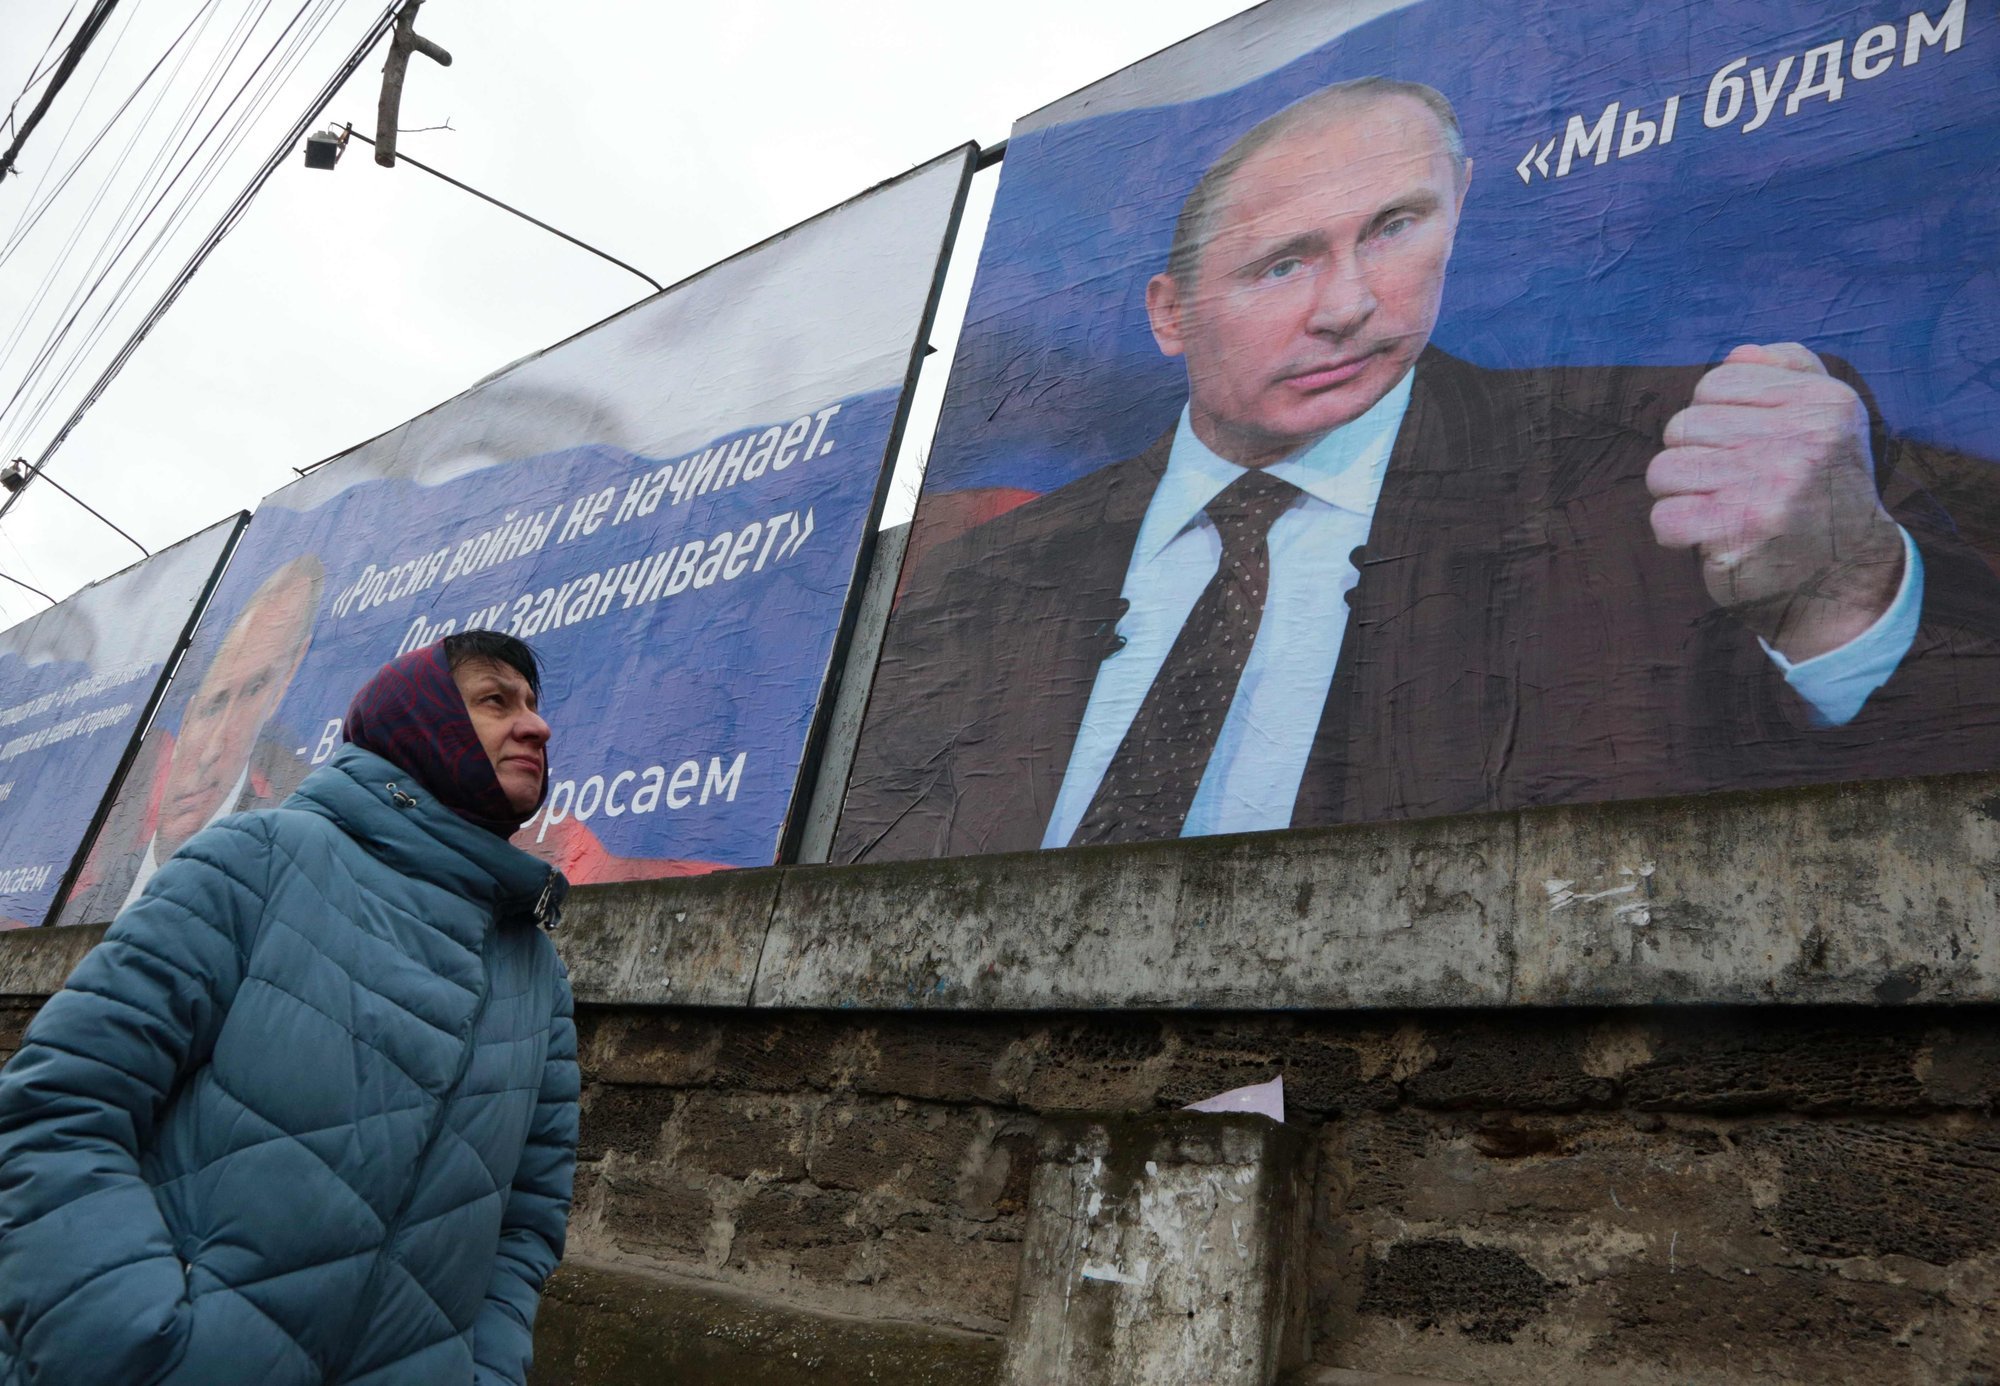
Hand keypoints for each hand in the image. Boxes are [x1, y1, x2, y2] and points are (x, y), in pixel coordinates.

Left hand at [1647, 342, 1905, 660]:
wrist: (1847, 578)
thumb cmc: (1823, 493)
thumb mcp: (1828, 423)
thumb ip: (1790, 374)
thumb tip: (1739, 353)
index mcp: (1823, 403)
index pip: (1716, 383)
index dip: (1713, 417)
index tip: (1741, 446)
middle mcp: (1801, 440)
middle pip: (1683, 425)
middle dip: (1693, 456)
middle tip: (1729, 484)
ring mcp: (1769, 486)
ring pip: (1664, 469)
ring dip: (1679, 494)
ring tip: (1718, 507)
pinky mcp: (1739, 531)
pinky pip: (1664, 516)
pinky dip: (1676, 531)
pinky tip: (1708, 535)